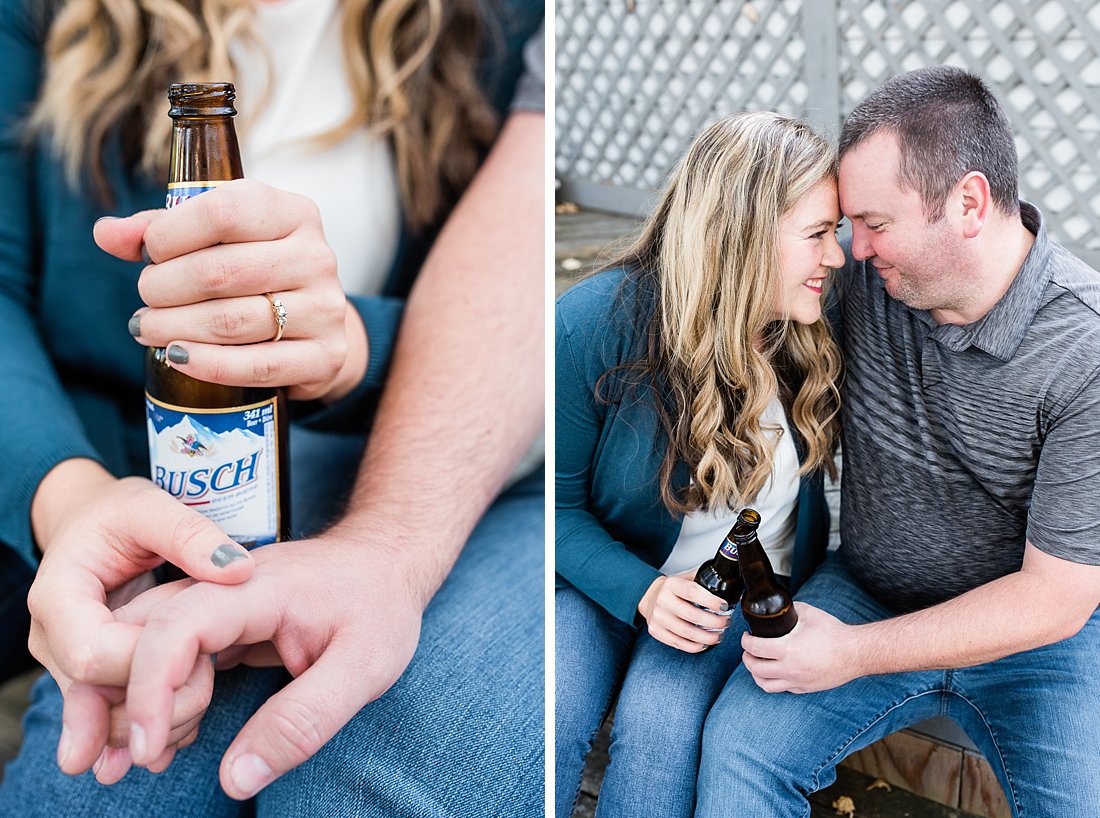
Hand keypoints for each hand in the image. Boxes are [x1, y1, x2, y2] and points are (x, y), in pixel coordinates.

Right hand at [28, 466, 254, 778]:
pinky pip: (110, 709)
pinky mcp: (87, 672)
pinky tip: (177, 740)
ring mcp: (64, 659)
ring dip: (146, 726)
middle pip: (94, 693)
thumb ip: (192, 536)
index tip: (205, 658)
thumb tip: (240, 571)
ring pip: (100, 711)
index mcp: (59, 594)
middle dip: (149, 705)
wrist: (92, 521)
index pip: (94, 654)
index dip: (148, 665)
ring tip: (188, 737)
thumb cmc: (121, 511)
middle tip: (202, 709)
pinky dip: (144, 723)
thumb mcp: (154, 507)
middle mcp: (52, 635)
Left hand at [93, 179, 366, 401]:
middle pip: (221, 271)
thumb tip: (107, 234)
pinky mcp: (325, 356)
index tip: (149, 253)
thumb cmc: (258, 274)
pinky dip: (209, 364)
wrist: (318, 327)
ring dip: (175, 327)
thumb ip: (163, 230)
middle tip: (146, 298)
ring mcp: (326, 309)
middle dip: (164, 287)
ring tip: (148, 328)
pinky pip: (258, 365)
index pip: (224, 211)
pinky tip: (178, 357)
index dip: (171, 234)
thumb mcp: (220, 239)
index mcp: (293, 213)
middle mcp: (317, 257)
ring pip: (233, 320)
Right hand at [123, 531, 423, 799]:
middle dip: (126, 695)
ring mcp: (215, 598)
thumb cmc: (381, 607)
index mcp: (257, 588)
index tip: (148, 747)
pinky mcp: (216, 620)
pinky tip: (176, 733)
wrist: (387, 561)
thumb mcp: (363, 667)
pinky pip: (166, 653)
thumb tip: (235, 778)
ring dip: (139, 698)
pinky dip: (160, 695)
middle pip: (139, 630)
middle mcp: (222, 585)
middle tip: (148, 756)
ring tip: (163, 750)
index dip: (149, 686)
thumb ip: (302, 720)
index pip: (176, 625)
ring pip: (143, 641)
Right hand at [636, 573, 731, 651]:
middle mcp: (663, 600)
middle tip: (726, 622)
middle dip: (714, 622)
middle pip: (692, 615)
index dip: (711, 601)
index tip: (724, 606)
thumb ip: (703, 579)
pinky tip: (704, 644)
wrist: (649, 596)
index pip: (692, 592)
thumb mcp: (685, 578)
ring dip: (707, 637)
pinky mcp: (656, 630)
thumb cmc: (673, 589)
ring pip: (687, 633)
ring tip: (718, 636)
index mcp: (672, 585)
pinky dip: (694, 646)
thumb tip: (729, 584)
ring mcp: (658, 617)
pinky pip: (678, 643)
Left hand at [740, 602, 860, 692]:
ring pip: (765, 684)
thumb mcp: (808, 613)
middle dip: (747, 658)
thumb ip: (789, 609)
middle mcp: (789, 669)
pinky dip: (773, 681)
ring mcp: (797, 681)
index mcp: (787, 650)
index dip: (745, 641)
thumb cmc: (834, 633)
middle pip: (755, 669)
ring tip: (757, 664)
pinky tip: (775, 672)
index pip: (754, 648)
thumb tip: (778, 607)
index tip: (746, 636)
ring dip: (756, 674)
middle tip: (748, 650)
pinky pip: (782, 689)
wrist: (855, 653)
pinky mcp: (805, 688)